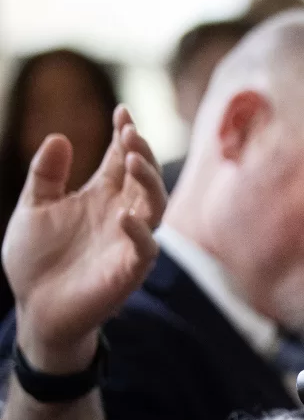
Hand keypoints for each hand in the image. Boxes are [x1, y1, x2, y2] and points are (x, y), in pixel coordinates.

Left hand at [4, 107, 164, 372]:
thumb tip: (60, 137)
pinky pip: (144, 248)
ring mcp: (128, 241)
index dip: (124, 135)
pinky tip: (123, 215)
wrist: (35, 308)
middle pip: (142, 177)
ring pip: (154, 206)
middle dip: (140, 153)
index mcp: (100, 197)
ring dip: (148, 182)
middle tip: (130, 132)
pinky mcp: (129, 270)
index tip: (122, 111)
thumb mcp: (32, 208)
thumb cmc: (36, 261)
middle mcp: (121, 214)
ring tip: (132, 159)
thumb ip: (46, 175)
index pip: (119, 160)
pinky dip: (139, 232)